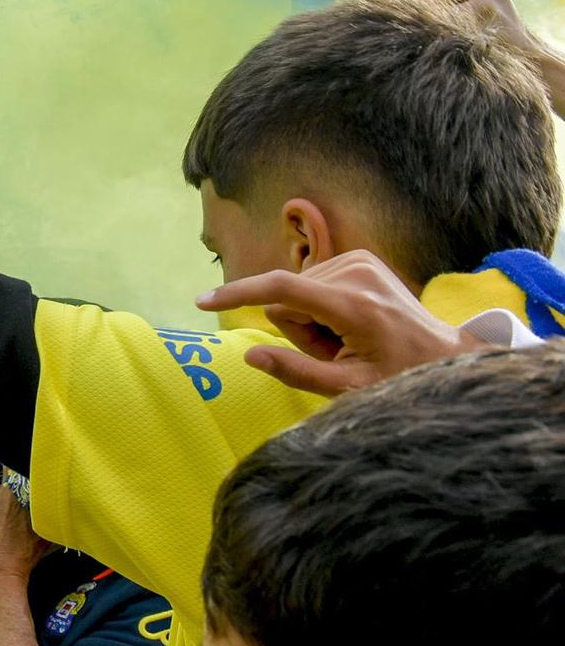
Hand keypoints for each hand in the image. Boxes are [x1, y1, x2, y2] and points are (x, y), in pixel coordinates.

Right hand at [196, 250, 481, 395]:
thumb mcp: (348, 388)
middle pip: (286, 299)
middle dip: (298, 329)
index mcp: (353, 306)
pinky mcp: (361, 257)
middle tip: (335, 352)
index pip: (280, 290)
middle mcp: (356, 273)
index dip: (237, 294)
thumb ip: (296, 372)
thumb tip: (249, 355)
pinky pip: (311, 281)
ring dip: (311, 320)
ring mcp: (360, 260)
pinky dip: (320, 305)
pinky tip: (350, 322)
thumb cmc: (398, 377)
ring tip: (347, 340)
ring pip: (296, 291)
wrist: (442, 353)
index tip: (203, 301)